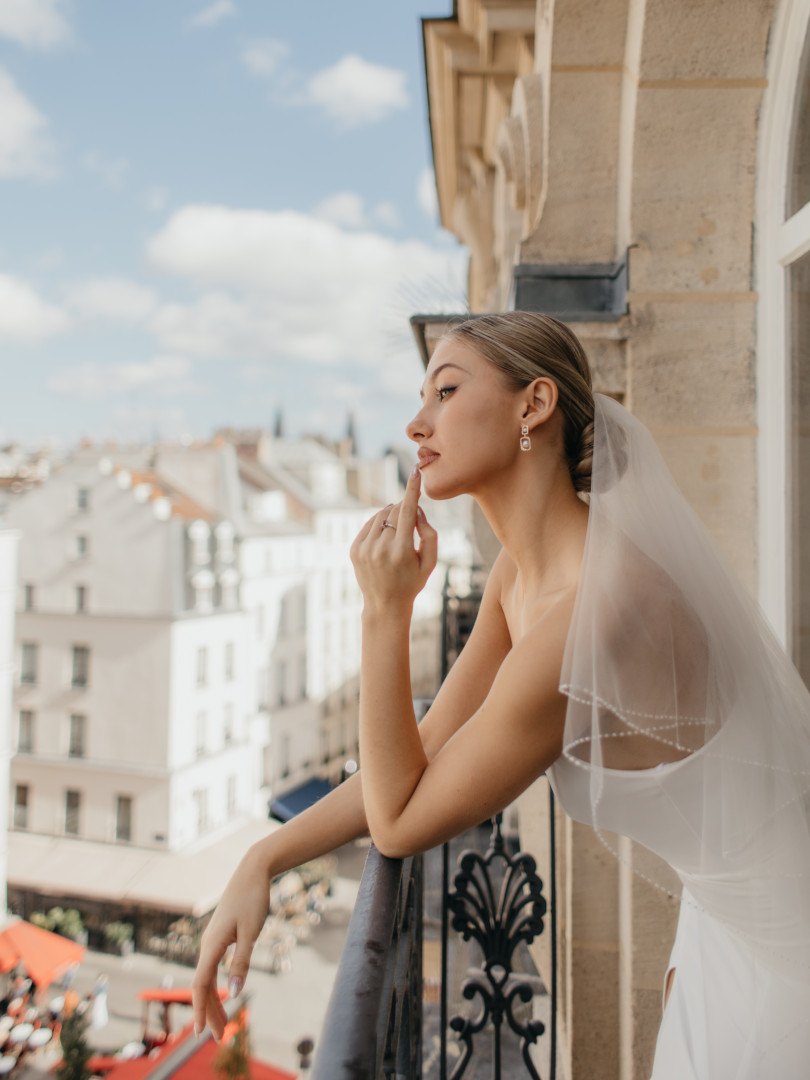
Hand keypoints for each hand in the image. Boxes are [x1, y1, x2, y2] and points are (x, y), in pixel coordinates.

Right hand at [191, 844, 271, 1039]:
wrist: (253, 870)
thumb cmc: (253, 899)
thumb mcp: (251, 932)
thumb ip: (242, 962)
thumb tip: (233, 993)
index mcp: (212, 944)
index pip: (202, 985)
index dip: (201, 1010)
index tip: (201, 1033)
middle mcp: (207, 944)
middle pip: (203, 985)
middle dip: (210, 1013)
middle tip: (220, 1038)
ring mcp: (212, 939)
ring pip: (208, 977)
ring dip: (215, 1001)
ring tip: (225, 1023)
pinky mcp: (220, 935)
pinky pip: (213, 967)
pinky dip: (217, 985)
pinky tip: (224, 993)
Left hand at [350, 468, 437, 615]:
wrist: (385, 605)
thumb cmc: (412, 581)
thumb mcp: (430, 562)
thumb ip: (430, 534)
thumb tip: (417, 510)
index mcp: (402, 551)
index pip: (408, 511)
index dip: (412, 490)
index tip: (414, 471)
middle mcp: (381, 548)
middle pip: (395, 511)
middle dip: (405, 510)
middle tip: (410, 527)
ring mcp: (365, 549)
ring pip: (381, 515)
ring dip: (392, 516)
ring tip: (397, 535)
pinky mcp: (354, 549)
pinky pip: (369, 524)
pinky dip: (379, 524)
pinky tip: (385, 538)